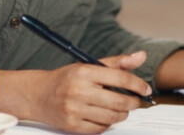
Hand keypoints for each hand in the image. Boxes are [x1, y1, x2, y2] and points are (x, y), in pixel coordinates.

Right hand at [0, 51, 151, 133]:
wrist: (38, 95)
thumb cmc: (65, 79)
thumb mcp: (88, 65)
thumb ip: (117, 62)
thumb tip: (141, 56)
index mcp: (84, 72)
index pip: (120, 78)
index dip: (137, 84)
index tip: (145, 89)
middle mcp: (79, 90)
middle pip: (119, 101)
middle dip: (132, 103)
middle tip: (135, 101)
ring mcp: (74, 110)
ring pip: (112, 117)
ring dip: (122, 114)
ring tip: (121, 109)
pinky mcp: (72, 125)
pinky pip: (100, 129)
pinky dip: (107, 124)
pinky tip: (105, 117)